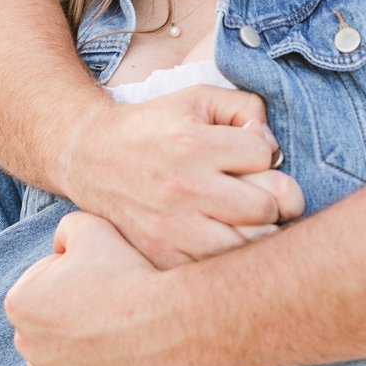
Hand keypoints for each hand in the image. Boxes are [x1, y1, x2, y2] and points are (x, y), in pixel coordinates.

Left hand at [6, 212, 167, 365]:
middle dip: (70, 318)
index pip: (42, 285)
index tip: (100, 279)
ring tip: (114, 337)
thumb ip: (65, 230)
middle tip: (109, 307)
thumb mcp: (91, 227)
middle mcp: (25, 346)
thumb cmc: (126, 274)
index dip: (74, 278)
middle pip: (47, 327)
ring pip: (58, 363)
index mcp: (20, 302)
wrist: (162, 325)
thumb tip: (60, 247)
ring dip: (77, 353)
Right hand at [60, 84, 303, 267]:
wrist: (92, 158)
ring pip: (250, 244)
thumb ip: (245, 107)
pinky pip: (219, 267)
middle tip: (257, 190)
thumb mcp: (198, 98)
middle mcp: (184, 188)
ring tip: (244, 215)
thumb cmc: (154, 126)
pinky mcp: (163, 255)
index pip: (264, 154)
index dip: (263, 152)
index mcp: (193, 144)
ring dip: (257, 229)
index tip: (245, 154)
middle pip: (266, 205)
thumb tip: (272, 146)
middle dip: (271, 194)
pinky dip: (228, 255)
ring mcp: (172, 227)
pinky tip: (220, 234)